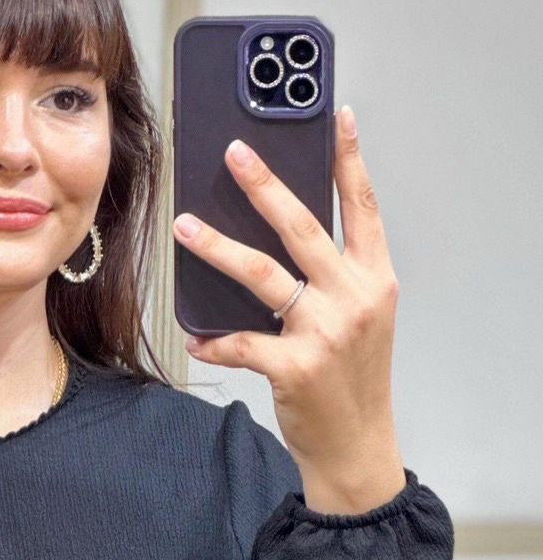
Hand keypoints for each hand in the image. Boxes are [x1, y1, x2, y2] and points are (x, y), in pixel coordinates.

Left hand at [172, 106, 406, 514]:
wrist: (357, 443)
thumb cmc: (350, 378)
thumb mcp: (360, 317)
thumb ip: (333, 277)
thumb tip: (277, 238)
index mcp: (374, 278)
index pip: (363, 206)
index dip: (350, 160)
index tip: (337, 116)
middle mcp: (354, 296)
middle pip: (302, 228)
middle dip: (264, 186)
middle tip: (233, 153)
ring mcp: (324, 331)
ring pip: (262, 275)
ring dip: (217, 248)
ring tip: (185, 227)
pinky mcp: (294, 366)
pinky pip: (239, 342)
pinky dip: (212, 339)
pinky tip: (195, 335)